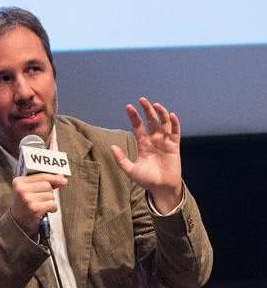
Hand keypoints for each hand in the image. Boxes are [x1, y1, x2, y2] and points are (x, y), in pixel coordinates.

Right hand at [11, 173, 66, 237]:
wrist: (18, 224)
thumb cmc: (25, 206)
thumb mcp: (29, 191)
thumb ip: (44, 182)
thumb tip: (62, 178)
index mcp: (19, 182)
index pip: (41, 176)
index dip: (53, 178)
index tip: (62, 180)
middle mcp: (21, 189)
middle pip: (47, 185)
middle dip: (49, 193)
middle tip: (42, 200)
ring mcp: (27, 199)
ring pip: (50, 195)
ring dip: (50, 201)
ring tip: (42, 206)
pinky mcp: (34, 208)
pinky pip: (52, 204)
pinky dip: (52, 208)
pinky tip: (45, 211)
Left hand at [111, 97, 182, 212]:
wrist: (161, 188)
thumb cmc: (146, 179)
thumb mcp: (130, 170)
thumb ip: (121, 159)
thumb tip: (112, 147)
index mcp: (143, 145)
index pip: (138, 127)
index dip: (134, 117)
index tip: (129, 107)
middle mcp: (154, 141)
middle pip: (151, 122)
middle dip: (147, 110)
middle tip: (142, 99)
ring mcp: (165, 143)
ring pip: (163, 124)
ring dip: (160, 114)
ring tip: (155, 104)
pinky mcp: (175, 147)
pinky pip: (175, 133)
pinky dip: (174, 124)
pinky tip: (171, 115)